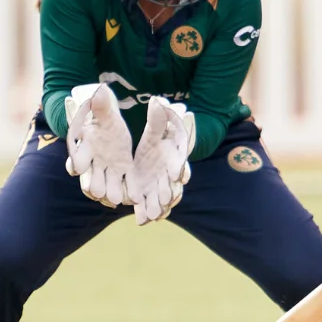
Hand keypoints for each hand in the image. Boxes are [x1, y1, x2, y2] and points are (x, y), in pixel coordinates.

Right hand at [64, 83, 133, 207]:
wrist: (111, 126)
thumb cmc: (104, 119)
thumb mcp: (104, 113)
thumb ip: (100, 107)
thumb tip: (98, 92)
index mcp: (85, 148)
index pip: (77, 158)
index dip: (77, 162)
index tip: (79, 167)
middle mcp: (94, 163)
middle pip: (91, 178)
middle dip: (94, 184)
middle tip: (97, 191)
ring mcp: (109, 169)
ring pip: (108, 184)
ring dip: (111, 192)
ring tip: (115, 199)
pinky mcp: (124, 171)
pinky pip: (127, 183)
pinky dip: (130, 191)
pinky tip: (137, 197)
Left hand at [129, 96, 195, 225]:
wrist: (150, 152)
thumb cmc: (157, 138)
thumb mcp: (156, 128)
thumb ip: (158, 119)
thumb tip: (157, 101)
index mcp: (176, 157)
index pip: (180, 163)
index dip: (179, 168)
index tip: (177, 174)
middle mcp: (170, 174)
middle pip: (173, 185)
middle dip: (170, 192)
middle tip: (167, 199)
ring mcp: (159, 186)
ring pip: (161, 198)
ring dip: (159, 206)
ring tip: (154, 214)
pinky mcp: (148, 194)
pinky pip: (148, 205)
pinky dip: (146, 213)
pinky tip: (141, 220)